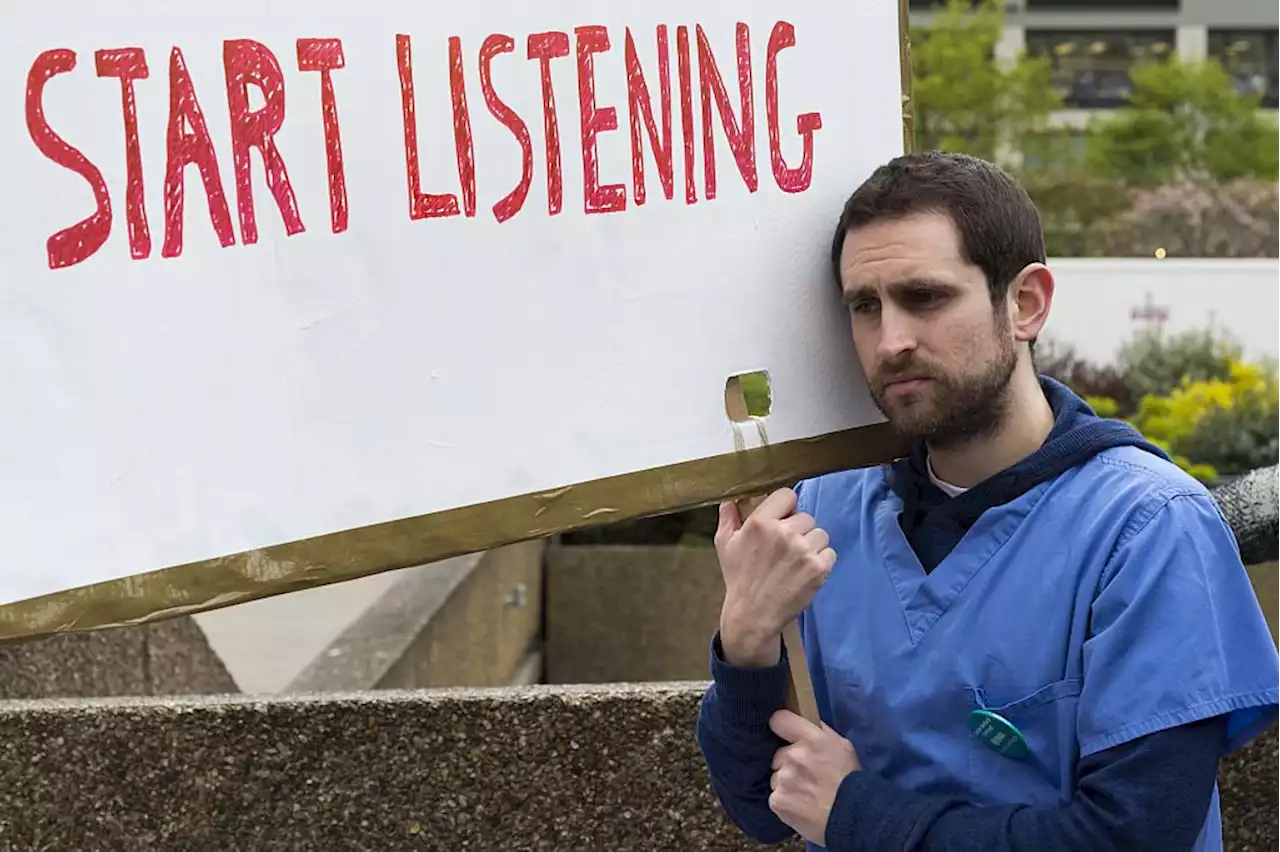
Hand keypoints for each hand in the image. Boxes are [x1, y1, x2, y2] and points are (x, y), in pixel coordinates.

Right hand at [715, 488, 834, 666]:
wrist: (753, 614)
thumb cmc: (739, 576)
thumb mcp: (724, 543)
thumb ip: (728, 515)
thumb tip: (731, 496)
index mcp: (761, 522)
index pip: (788, 495)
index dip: (786, 507)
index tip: (782, 519)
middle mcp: (784, 533)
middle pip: (806, 517)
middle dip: (798, 530)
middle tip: (786, 548)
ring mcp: (804, 551)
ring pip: (820, 534)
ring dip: (811, 545)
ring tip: (796, 560)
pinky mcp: (818, 568)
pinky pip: (829, 553)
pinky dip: (821, 561)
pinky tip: (805, 571)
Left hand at [768, 710, 860, 846]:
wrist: (855, 817)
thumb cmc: (852, 781)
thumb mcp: (844, 747)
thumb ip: (821, 734)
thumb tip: (807, 726)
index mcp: (811, 738)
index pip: (779, 720)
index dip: (782, 727)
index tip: (785, 735)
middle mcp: (794, 755)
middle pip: (779, 754)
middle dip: (788, 763)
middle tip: (807, 776)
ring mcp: (784, 778)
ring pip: (777, 777)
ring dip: (787, 784)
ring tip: (807, 795)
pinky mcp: (778, 800)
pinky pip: (776, 797)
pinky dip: (786, 803)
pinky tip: (802, 807)